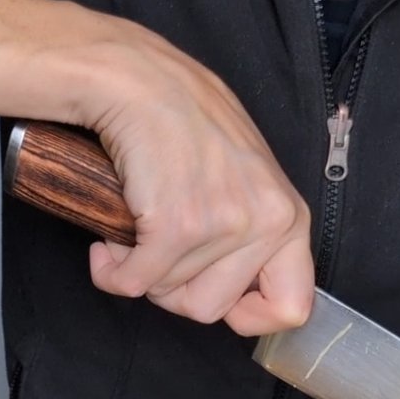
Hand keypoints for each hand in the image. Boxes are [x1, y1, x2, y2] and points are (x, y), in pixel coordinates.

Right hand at [77, 29, 314, 335]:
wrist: (138, 81)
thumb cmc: (185, 123)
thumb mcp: (245, 180)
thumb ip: (252, 233)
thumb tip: (239, 300)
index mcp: (289, 216)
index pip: (292, 306)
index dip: (248, 317)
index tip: (219, 303)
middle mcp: (266, 222)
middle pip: (212, 310)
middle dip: (174, 290)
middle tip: (158, 251)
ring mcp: (222, 224)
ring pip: (169, 295)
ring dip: (140, 271)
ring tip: (136, 229)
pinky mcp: (175, 224)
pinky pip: (133, 283)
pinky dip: (111, 270)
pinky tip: (107, 245)